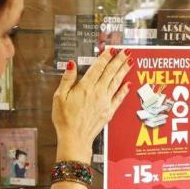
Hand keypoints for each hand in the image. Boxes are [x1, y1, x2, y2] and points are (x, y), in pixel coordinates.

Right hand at [53, 48, 131, 162]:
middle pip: (111, 72)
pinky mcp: (109, 111)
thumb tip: (72, 64)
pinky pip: (119, 98)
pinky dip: (124, 90)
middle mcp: (98, 92)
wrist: (74, 138)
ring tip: (130, 62)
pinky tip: (128, 83)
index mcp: (85, 87)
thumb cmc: (64, 119)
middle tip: (126, 51)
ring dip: (124, 70)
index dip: (105, 57)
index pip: (98, 67)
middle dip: (119, 60)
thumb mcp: (59, 96)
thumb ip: (67, 79)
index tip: (111, 49)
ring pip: (117, 82)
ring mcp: (105, 102)